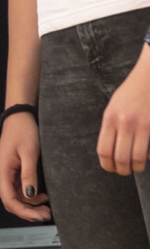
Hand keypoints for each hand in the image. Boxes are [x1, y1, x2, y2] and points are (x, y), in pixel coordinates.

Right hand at [0, 112, 50, 220]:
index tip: (41, 216)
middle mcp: (0, 175)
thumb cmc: (23, 132)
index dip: (24, 212)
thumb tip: (30, 196)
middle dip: (28, 211)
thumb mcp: (29, 153)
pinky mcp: (11, 172)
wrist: (19, 118)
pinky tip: (42, 196)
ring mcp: (5, 174)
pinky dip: (30, 197)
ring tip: (47, 206)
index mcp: (2, 172)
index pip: (9, 200)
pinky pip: (19, 190)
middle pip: (11, 201)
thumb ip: (29, 175)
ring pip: (15, 197)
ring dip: (30, 205)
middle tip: (47, 214)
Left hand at [98, 44, 149, 174]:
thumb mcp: (114, 107)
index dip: (107, 165)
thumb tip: (110, 149)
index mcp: (109, 118)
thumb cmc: (132, 92)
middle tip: (124, 171)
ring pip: (137, 158)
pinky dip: (149, 157)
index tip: (110, 169)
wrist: (149, 77)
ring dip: (137, 167)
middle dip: (122, 170)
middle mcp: (124, 123)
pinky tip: (148, 156)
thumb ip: (112, 126)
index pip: (104, 150)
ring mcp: (141, 125)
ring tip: (137, 167)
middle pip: (120, 158)